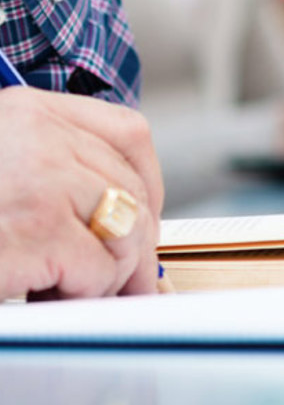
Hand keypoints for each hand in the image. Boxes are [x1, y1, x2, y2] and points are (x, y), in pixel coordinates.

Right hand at [0, 88, 163, 300]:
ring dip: (102, 274)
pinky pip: (98, 269)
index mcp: (27, 110)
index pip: (128, 132)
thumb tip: (134, 236)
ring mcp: (38, 178)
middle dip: (130, 245)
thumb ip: (63, 180)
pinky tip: (42, 292)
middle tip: (105, 279)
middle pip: (132, 189)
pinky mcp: (35, 229)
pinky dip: (81, 294)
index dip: (148, 184)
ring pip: (124, 233)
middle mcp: (36, 134)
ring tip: (60, 285)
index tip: (142, 220)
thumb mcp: (9, 172)